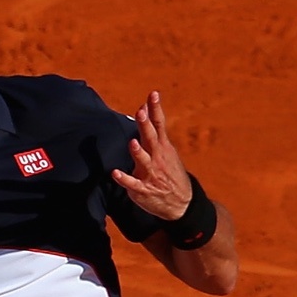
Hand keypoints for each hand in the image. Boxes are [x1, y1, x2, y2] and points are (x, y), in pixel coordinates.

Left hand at [109, 90, 194, 221]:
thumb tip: (143, 109)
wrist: (181, 203)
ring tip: (132, 142)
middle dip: (146, 125)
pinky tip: (115, 173)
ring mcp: (151, 174)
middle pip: (151, 138)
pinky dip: (124, 179)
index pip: (160, 124)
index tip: (153, 94)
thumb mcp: (166, 151)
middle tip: (141, 111)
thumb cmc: (168, 172)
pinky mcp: (143, 189)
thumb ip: (154, 132)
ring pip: (143, 161)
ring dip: (138, 152)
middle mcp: (158, 158)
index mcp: (163, 147)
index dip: (156, 109)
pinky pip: (132, 184)